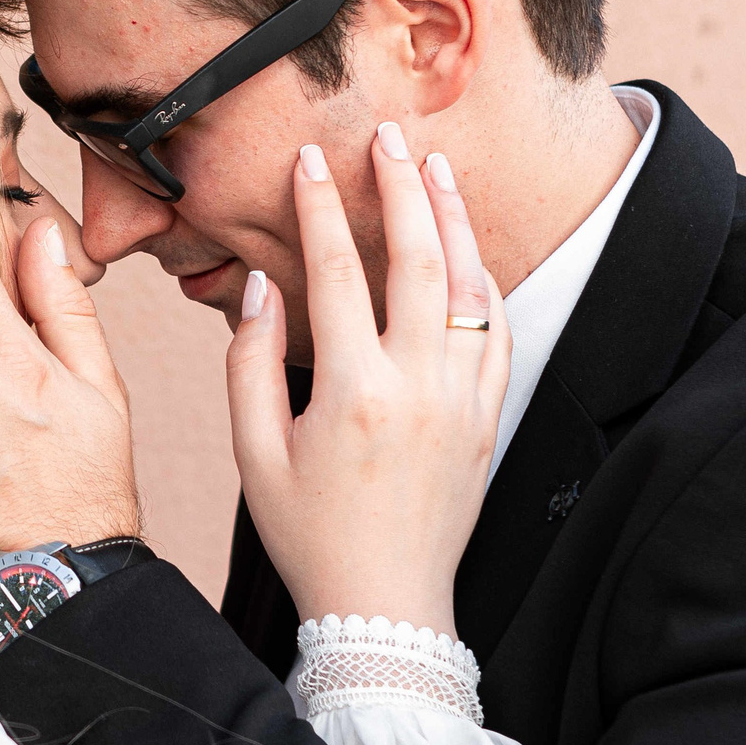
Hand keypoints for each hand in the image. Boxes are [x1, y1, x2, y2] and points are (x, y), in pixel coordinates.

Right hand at [227, 122, 509, 639]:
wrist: (385, 608)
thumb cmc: (311, 536)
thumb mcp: (254, 456)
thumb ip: (248, 365)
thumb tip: (262, 287)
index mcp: (351, 393)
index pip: (337, 272)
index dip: (320, 207)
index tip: (310, 159)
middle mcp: (417, 388)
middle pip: (418, 259)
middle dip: (402, 186)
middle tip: (390, 136)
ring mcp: (462, 402)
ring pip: (470, 286)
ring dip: (454, 219)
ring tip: (437, 168)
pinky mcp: (487, 419)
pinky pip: (497, 332)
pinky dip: (485, 282)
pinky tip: (470, 249)